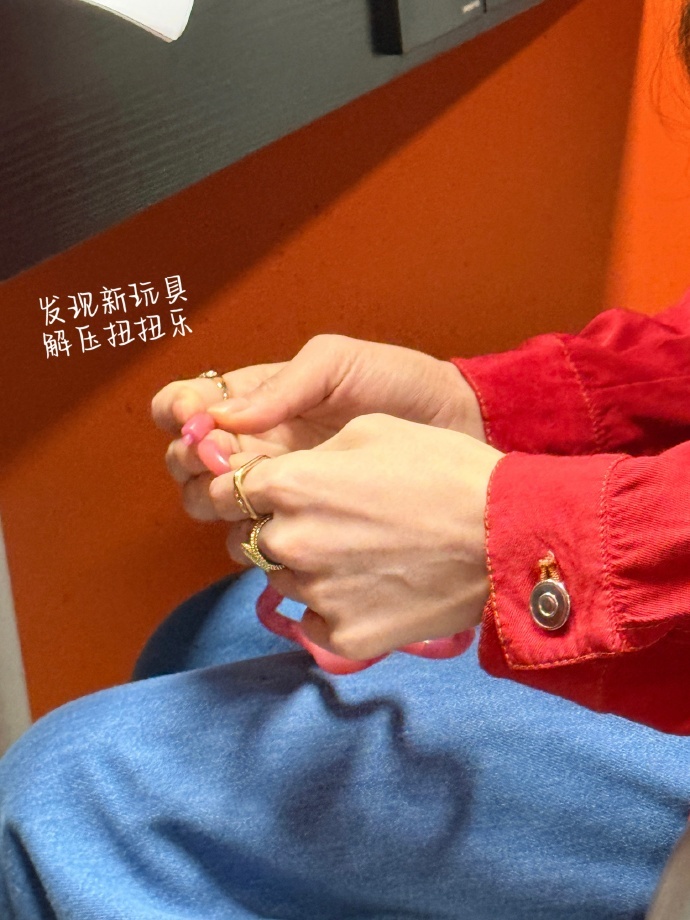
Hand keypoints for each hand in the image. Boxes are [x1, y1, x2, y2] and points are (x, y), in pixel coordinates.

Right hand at [152, 335, 485, 521]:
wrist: (456, 430)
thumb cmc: (400, 384)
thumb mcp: (338, 364)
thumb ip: (282, 385)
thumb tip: (222, 418)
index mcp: (254, 398)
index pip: (184, 405)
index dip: (178, 413)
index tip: (198, 421)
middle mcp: (254, 443)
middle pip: (184, 461)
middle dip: (190, 461)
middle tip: (227, 460)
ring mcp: (276, 485)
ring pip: (209, 502)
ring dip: (215, 498)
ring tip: (257, 489)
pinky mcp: (301, 520)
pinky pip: (252, 533)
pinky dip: (249, 529)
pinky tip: (279, 518)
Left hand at [211, 414, 503, 658]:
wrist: (506, 535)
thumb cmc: (444, 470)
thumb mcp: (372, 431)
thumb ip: (311, 454)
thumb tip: (284, 474)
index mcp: (290, 485)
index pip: (224, 491)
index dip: (244, 489)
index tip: (267, 491)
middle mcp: (290, 542)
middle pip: (248, 539)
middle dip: (272, 529)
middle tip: (325, 522)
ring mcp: (315, 595)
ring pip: (280, 581)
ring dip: (303, 568)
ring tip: (358, 552)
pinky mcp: (344, 636)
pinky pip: (314, 621)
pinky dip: (332, 607)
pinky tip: (371, 587)